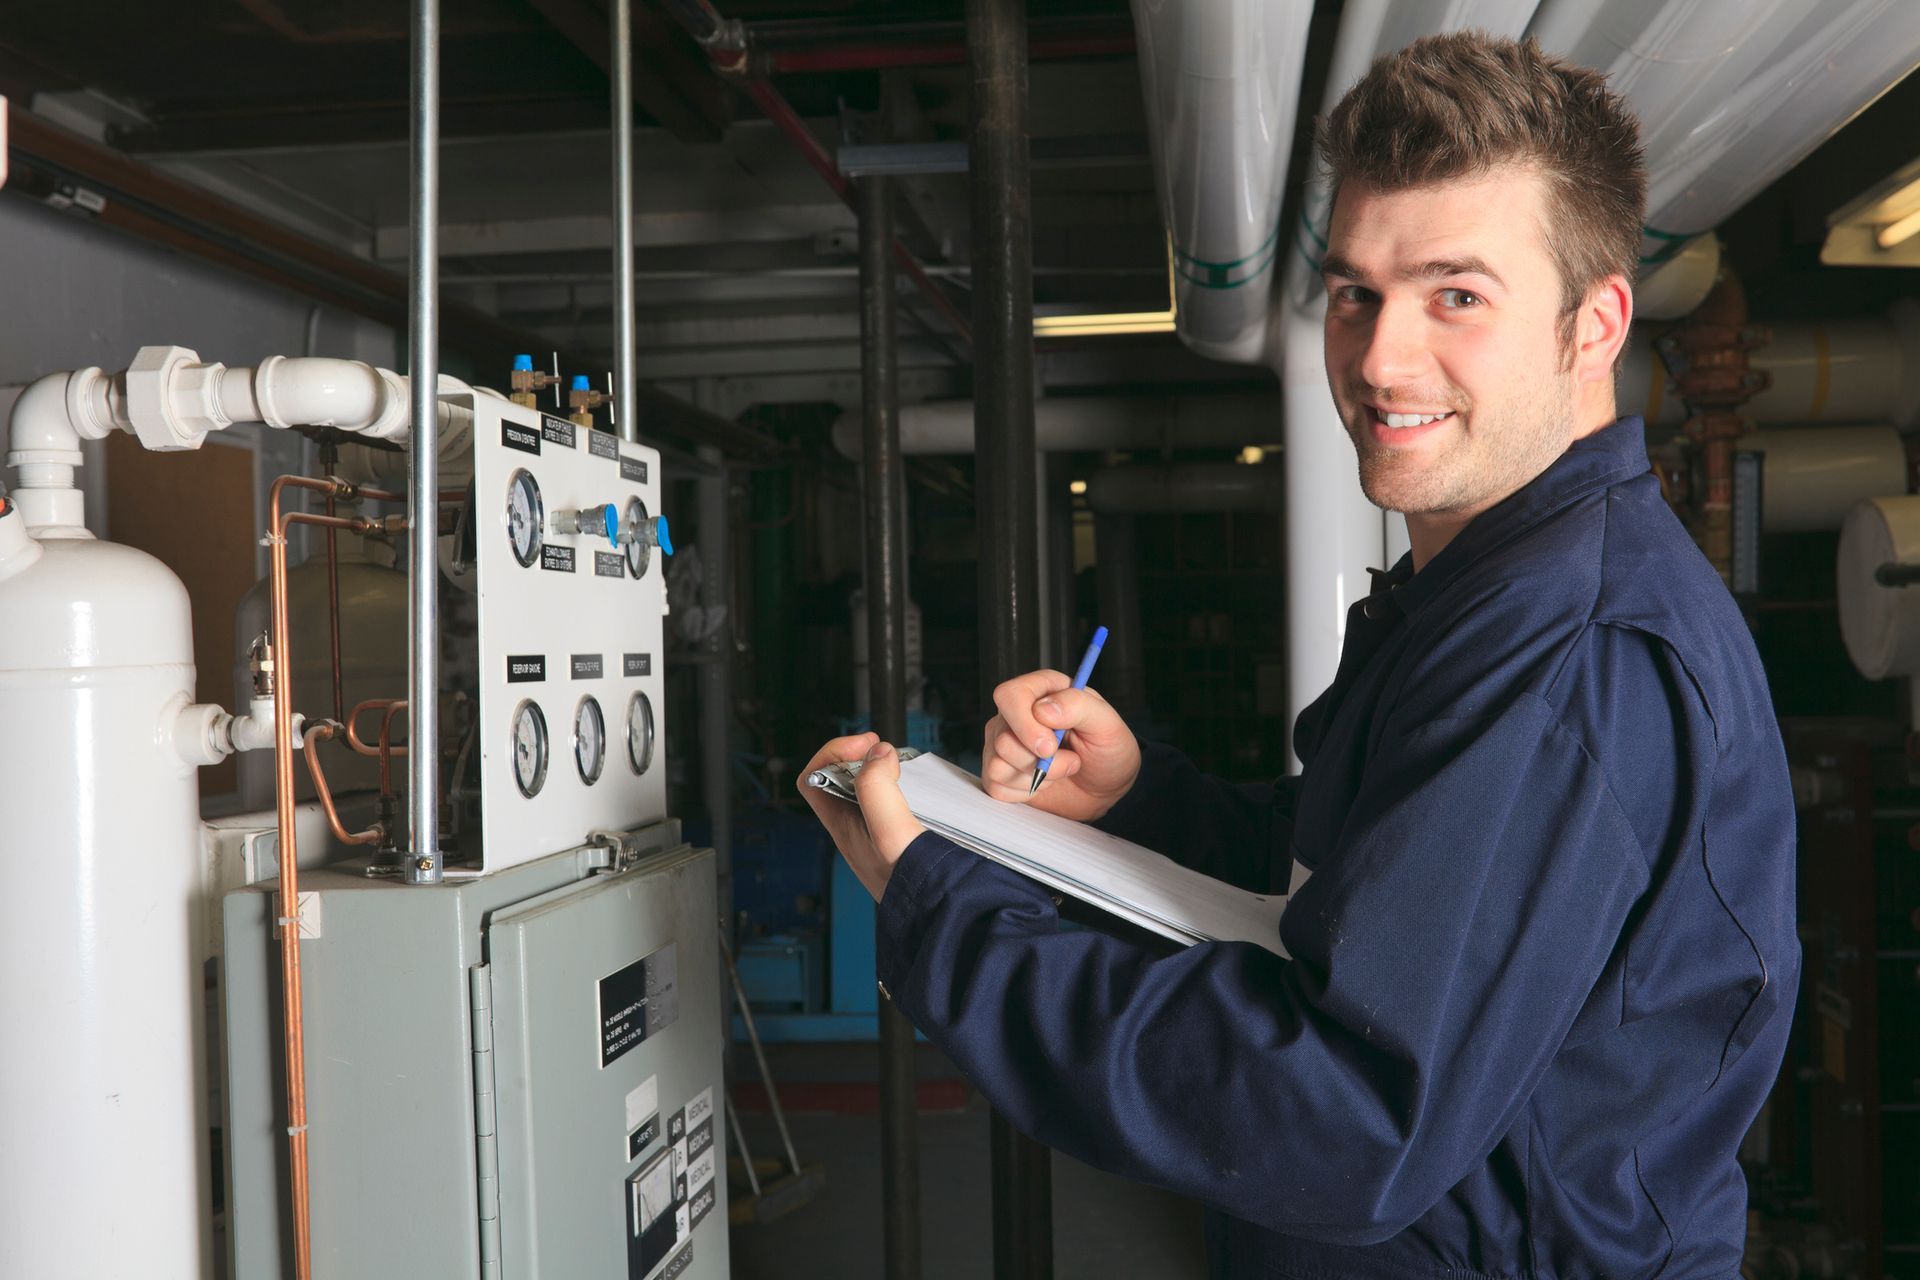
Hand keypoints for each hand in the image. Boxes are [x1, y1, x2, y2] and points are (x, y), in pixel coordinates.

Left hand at [795, 732, 926, 901]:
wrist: (944, 915)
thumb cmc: (912, 885)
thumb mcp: (890, 831)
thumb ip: (877, 788)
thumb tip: (878, 755)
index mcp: (843, 827)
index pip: (814, 779)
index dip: (833, 753)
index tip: (867, 747)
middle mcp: (857, 831)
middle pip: (843, 780)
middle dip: (863, 757)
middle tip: (890, 751)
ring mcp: (880, 836)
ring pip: (870, 792)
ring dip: (885, 773)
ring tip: (907, 768)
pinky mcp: (904, 840)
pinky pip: (895, 806)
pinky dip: (906, 790)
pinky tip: (926, 791)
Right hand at [981, 669, 1140, 821]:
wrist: (1105, 787)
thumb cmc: (1108, 751)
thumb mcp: (1108, 725)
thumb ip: (1079, 706)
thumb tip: (1042, 709)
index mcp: (1041, 691)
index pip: (1009, 696)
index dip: (1025, 724)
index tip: (1050, 747)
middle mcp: (1016, 714)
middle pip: (1002, 738)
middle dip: (1038, 761)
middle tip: (1070, 762)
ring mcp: (1004, 743)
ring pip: (997, 765)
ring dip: (1038, 777)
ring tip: (1062, 770)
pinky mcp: (999, 773)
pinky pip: (997, 787)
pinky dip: (1027, 792)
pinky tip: (1046, 783)